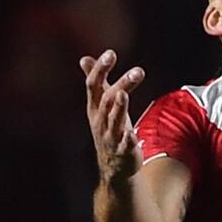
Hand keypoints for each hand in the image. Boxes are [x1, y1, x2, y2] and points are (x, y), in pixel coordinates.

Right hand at [81, 49, 145, 184]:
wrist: (113, 167)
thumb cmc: (108, 130)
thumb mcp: (99, 106)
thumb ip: (96, 83)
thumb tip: (84, 58)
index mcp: (95, 108)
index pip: (93, 85)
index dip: (100, 69)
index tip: (111, 53)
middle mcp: (100, 120)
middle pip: (107, 99)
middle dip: (121, 84)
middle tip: (137, 71)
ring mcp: (111, 136)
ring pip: (113, 120)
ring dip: (119, 107)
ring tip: (123, 94)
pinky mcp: (123, 151)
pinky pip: (124, 145)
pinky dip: (127, 139)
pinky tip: (132, 134)